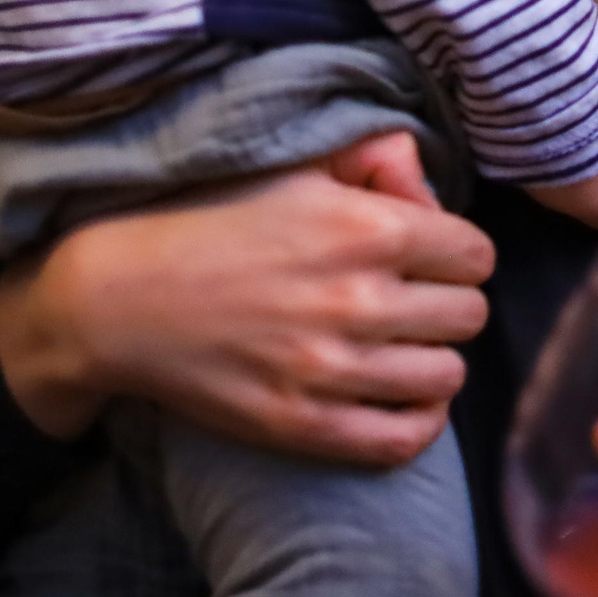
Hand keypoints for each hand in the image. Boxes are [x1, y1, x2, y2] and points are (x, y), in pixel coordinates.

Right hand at [0, 131, 495, 466]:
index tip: (428, 258)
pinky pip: (404, 438)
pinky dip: (416, 420)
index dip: (457, 254)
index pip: (477, 255)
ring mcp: (332, 368)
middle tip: (411, 301)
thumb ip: (372, 158)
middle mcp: (359, 298)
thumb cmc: (211, 222)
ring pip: (448, 377)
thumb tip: (423, 171)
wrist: (120, 300)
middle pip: (470, 316)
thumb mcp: (293, 167)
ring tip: (401, 347)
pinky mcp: (304, 424)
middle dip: (447, 304)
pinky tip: (397, 396)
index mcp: (365, 227)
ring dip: (433, 360)